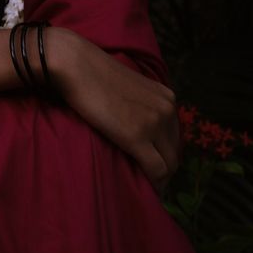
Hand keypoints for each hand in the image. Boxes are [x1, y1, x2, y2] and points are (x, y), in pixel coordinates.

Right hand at [46, 27, 179, 190]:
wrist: (77, 65)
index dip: (164, 153)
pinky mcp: (138, 137)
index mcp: (166, 97)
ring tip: (143, 183)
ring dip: (159, 178)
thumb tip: (142, 128)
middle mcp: (167, 109)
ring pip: (169, 165)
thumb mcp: (131, 88)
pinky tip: (143, 187)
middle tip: (145, 177)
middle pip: (175, 153)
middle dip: (164, 168)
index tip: (150, 163)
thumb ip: (144, 105)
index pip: (175, 136)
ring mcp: (154, 123)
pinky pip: (156, 171)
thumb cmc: (96, 74)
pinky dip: (153, 184)